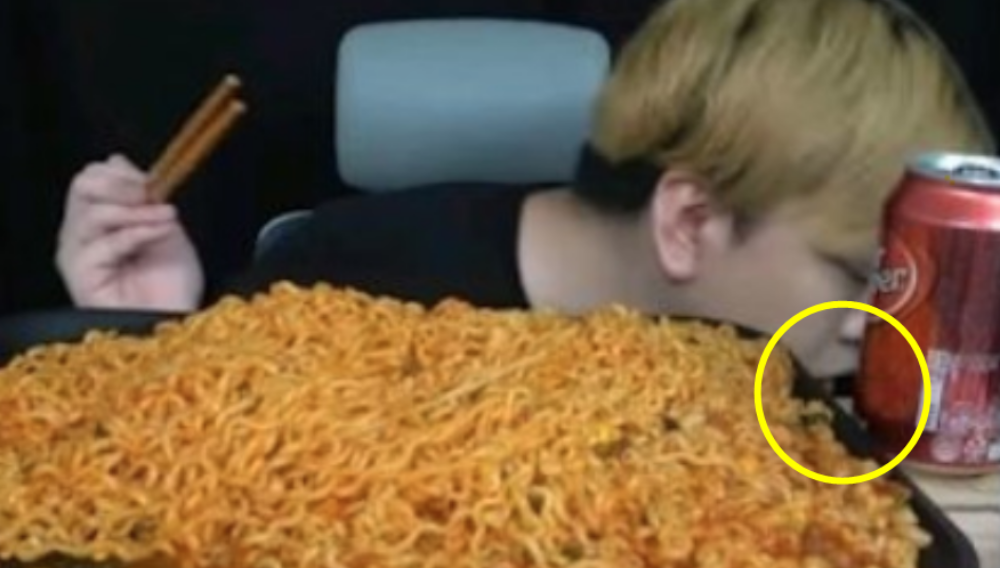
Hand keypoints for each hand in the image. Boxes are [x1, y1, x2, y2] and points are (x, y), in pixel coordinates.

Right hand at [55, 155, 204, 310]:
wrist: (178, 322)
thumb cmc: (173, 284)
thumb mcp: (165, 226)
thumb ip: (142, 195)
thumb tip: (118, 159)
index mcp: (99, 220)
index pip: (92, 177)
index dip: (123, 173)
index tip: (154, 182)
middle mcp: (82, 234)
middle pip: (83, 185)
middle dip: (124, 185)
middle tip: (153, 197)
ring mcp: (78, 254)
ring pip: (93, 211)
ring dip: (137, 211)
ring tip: (166, 219)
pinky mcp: (80, 275)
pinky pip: (104, 242)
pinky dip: (138, 232)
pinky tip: (160, 233)